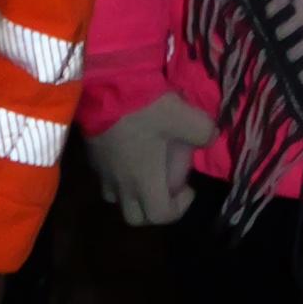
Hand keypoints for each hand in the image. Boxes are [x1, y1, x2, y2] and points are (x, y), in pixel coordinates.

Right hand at [82, 92, 217, 228]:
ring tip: (145, 171)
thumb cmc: (145, 109)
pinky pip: (104, 177)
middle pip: (135, 216)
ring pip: (116, 198)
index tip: (189, 188)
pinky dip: (118, 174)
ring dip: (132, 193)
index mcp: (144, 181)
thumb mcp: (184, 116)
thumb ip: (204, 131)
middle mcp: (121, 184)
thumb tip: (211, 137)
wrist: (106, 87)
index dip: (179, 209)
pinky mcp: (91, 156)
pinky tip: (128, 152)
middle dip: (153, 209)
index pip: (160, 215)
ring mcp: (103, 171)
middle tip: (167, 187)